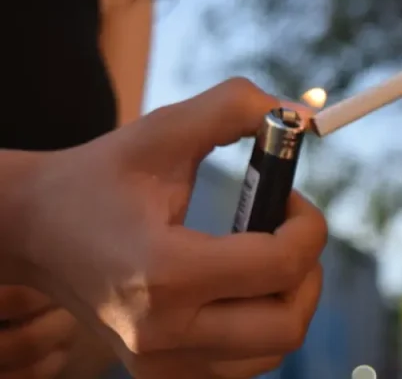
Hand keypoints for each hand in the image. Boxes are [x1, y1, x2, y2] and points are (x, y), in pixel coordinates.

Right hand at [11, 78, 326, 378]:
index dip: (309, 224)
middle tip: (287, 234)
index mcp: (163, 272)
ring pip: (273, 351)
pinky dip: (260, 327)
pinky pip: (244, 364)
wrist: (35, 231)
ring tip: (263, 258)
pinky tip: (239, 287)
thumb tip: (303, 114)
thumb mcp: (162, 131)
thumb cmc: (99, 178)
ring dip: (287, 300)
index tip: (290, 197)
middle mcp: (162, 333)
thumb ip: (234, 107)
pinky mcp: (161, 375)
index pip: (282, 265)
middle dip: (307, 271)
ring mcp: (160, 364)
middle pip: (287, 325)